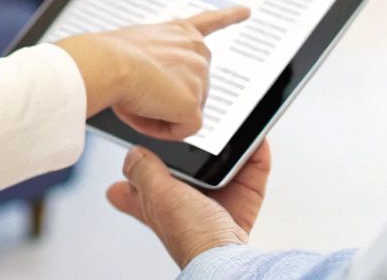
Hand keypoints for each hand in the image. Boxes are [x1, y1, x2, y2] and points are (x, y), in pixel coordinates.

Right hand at [56, 4, 250, 140]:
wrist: (108, 62)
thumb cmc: (108, 56)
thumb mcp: (135, 46)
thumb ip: (154, 62)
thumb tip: (154, 91)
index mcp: (181, 32)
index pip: (210, 22)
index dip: (229, 16)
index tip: (246, 11)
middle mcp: (196, 49)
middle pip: (191, 88)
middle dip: (167, 95)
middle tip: (139, 91)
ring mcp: (199, 76)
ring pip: (181, 111)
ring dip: (159, 112)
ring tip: (135, 97)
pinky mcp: (193, 103)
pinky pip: (180, 129)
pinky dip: (160, 128)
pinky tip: (143, 115)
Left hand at [106, 141, 272, 268]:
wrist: (228, 259)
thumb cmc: (191, 237)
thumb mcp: (157, 195)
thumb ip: (143, 171)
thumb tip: (134, 153)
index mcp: (155, 206)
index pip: (132, 190)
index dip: (132, 172)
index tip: (133, 151)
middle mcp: (182, 206)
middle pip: (181, 172)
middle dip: (189, 151)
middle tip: (192, 129)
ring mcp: (212, 206)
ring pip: (218, 169)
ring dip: (227, 147)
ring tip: (229, 126)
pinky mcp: (240, 205)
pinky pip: (249, 174)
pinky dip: (254, 156)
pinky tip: (254, 140)